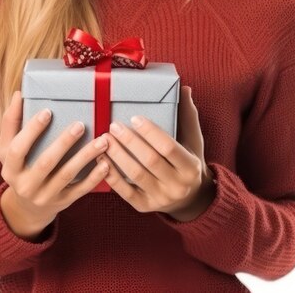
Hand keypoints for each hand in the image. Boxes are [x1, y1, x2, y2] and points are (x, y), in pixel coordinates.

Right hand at [0, 90, 110, 235]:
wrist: (27, 208)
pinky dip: (94, 177)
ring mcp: (44, 196)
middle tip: (81, 124)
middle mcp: (25, 185)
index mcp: (10, 168)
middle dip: (64, 142)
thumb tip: (18, 94)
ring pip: (66, 175)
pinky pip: (80, 190)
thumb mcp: (8, 149)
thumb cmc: (20, 167)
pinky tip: (105, 163)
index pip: (19, 148)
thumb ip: (11, 122)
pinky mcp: (62, 202)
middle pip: (46, 162)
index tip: (49, 111)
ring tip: (102, 140)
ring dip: (85, 156)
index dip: (32, 130)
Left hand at [96, 86, 215, 220]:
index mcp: (190, 167)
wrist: (190, 198)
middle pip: (149, 161)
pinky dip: (111, 175)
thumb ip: (187, 115)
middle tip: (113, 125)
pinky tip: (101, 159)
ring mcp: (160, 199)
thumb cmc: (188, 162)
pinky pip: (124, 192)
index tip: (134, 117)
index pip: (168, 147)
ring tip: (104, 139)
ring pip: (135, 175)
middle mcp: (177, 186)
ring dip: (117, 155)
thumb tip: (184, 88)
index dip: (150, 132)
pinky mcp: (144, 207)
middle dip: (129, 141)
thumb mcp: (193, 140)